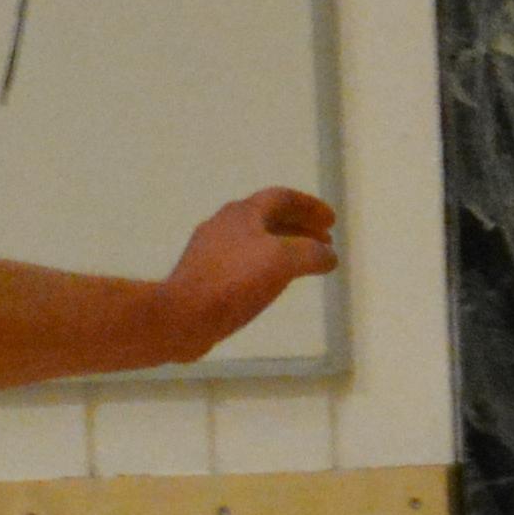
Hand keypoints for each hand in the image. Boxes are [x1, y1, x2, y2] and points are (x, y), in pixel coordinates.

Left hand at [157, 188, 337, 358]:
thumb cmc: (233, 282)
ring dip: (284, 247)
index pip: (282, 198)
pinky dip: (266, 267)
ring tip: (304, 264)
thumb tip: (329, 255)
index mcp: (242, 213)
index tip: (331, 222)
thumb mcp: (282, 262)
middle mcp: (224, 225)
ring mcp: (211, 251)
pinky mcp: (204, 277)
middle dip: (300, 227)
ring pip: (255, 241)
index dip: (310, 207)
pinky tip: (272, 285)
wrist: (182, 316)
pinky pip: (243, 263)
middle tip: (325, 241)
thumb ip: (311, 254)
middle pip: (268, 218)